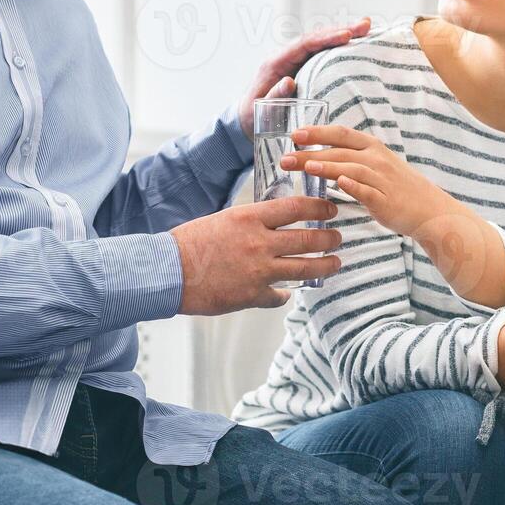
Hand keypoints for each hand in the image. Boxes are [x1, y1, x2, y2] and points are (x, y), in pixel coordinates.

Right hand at [171, 196, 341, 314]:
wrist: (166, 272)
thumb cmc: (190, 242)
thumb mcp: (225, 219)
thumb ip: (253, 222)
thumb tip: (274, 222)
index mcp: (250, 217)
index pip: (296, 207)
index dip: (319, 208)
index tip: (331, 210)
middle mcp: (259, 242)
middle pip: (309, 239)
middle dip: (330, 239)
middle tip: (339, 238)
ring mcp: (258, 271)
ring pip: (305, 268)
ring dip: (325, 266)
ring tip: (335, 263)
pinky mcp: (252, 296)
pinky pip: (278, 296)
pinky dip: (283, 296)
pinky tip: (284, 295)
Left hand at [237, 18, 371, 138]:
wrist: (246, 120)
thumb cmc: (252, 117)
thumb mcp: (259, 110)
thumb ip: (273, 96)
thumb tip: (289, 81)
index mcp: (275, 63)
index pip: (304, 45)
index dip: (325, 38)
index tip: (346, 36)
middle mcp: (286, 57)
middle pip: (315, 38)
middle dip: (340, 30)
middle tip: (365, 25)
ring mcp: (295, 62)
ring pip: (320, 43)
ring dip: (342, 34)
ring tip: (366, 28)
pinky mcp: (302, 69)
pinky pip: (321, 54)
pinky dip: (338, 47)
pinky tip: (355, 44)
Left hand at [281, 124, 461, 236]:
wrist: (428, 209)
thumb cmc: (398, 187)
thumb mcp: (377, 164)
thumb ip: (352, 158)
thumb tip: (321, 155)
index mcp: (373, 147)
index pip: (342, 134)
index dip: (318, 132)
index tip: (295, 134)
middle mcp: (376, 159)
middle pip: (339, 151)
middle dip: (310, 153)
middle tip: (286, 158)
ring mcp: (381, 179)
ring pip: (351, 168)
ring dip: (328, 166)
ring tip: (306, 167)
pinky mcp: (384, 199)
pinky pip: (366, 191)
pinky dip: (353, 186)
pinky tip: (339, 184)